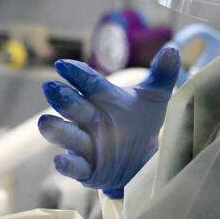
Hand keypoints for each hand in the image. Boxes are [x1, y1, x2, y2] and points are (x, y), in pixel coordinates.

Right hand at [38, 46, 180, 197]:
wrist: (142, 160)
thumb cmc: (141, 122)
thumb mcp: (155, 98)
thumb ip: (162, 75)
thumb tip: (172, 50)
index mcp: (102, 97)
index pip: (88, 82)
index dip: (75, 73)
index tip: (63, 65)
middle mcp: (87, 118)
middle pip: (70, 105)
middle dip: (61, 98)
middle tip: (52, 88)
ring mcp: (83, 143)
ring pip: (63, 133)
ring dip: (55, 129)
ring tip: (47, 123)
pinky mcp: (84, 168)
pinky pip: (72, 166)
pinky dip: (67, 165)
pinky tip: (62, 161)